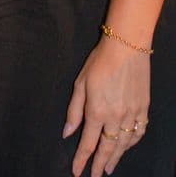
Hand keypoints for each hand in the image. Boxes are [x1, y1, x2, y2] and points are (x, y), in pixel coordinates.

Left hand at [63, 37, 149, 175]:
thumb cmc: (100, 61)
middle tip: (96, 175)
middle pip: (107, 148)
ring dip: (117, 157)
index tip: (77, 172)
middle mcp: (115, 117)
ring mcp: (132, 114)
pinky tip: (127, 146)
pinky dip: (133, 142)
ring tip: (110, 166)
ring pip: (124, 144)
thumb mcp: (80, 83)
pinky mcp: (143, 108)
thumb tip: (67, 132)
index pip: (88, 143)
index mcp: (97, 111)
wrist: (126, 47)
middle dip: (100, 164)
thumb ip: (74, 110)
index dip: (82, 160)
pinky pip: (139, 132)